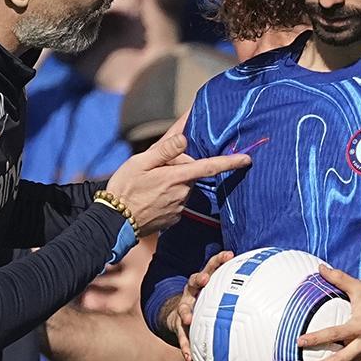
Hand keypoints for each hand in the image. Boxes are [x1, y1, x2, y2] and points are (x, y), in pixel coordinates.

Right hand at [106, 134, 249, 235]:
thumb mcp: (140, 162)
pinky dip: (168, 196)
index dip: (230, 162)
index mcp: (176, 177)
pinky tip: (151, 198)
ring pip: (183, 186)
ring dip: (173, 181)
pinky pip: (177, 201)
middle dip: (179, 166)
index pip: (209, 167)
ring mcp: (179, 207)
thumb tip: (185, 138)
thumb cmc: (125, 187)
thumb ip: (165, 150)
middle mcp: (182, 193)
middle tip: (153, 168)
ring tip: (149, 185)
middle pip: (191, 173)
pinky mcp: (174, 218)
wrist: (114, 221)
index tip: (247, 159)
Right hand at [165, 250, 233, 360]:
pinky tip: (189, 356)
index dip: (219, 259)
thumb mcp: (218, 293)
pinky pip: (181, 336)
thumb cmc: (208, 303)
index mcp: (204, 282)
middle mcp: (193, 292)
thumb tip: (270, 292)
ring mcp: (184, 308)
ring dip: (185, 313)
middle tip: (204, 280)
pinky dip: (185, 346)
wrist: (181, 316)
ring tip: (188, 319)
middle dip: (199, 279)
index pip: (211, 266)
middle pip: (193, 281)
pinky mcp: (178, 326)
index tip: (229, 254)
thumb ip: (237, 293)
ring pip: (183, 308)